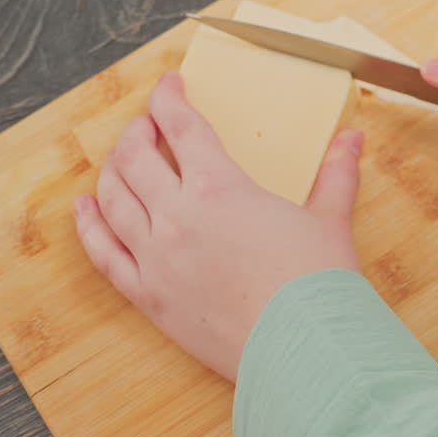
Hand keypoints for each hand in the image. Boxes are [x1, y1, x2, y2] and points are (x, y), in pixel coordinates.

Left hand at [73, 73, 363, 381]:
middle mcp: (177, 216)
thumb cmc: (318, 286)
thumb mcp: (330, 219)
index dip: (169, 98)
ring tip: (121, 159)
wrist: (303, 351)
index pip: (181, 126)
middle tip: (148, 124)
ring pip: (113, 198)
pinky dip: (90, 226)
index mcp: (219, 188)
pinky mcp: (149, 296)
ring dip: (112, 169)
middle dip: (138, 131)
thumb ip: (335, 174)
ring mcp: (156, 257)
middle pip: (136, 156)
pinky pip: (104, 254)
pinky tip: (85, 207)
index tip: (169, 86)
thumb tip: (352, 139)